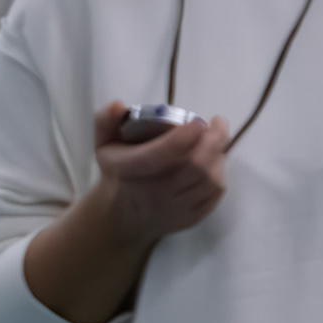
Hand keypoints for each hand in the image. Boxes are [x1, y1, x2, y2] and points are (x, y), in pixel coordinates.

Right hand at [91, 100, 228, 241]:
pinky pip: (214, 195)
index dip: (184, 136)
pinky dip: (219, 173)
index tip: (197, 121)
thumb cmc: (118, 172)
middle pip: (195, 168)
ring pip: (209, 181)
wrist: (123, 215)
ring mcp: (174, 209)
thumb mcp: (103, 144)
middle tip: (218, 123)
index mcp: (131, 171)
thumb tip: (119, 105)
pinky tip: (215, 160)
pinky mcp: (190, 218)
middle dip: (213, 142)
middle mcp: (154, 194)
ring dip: (218, 156)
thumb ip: (106, 120)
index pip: (161, 155)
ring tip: (217, 139)